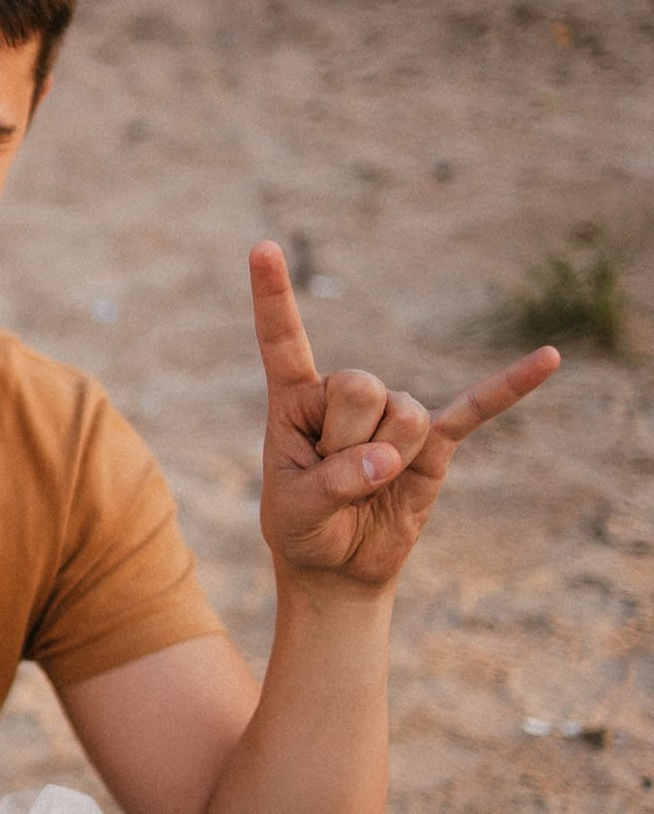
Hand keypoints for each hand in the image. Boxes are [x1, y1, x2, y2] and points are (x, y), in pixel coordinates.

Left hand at [249, 243, 558, 590]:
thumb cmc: (304, 531)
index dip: (274, 296)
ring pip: (401, 415)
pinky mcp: (435, 442)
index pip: (284, 340)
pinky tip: (549, 359)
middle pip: (359, 386)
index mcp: (294, 400)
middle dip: (345, 441)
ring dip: (383, 460)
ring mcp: (394, 414)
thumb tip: (388, 459)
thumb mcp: (296, 512)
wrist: (339, 567)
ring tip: (366, 485)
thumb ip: (333, 482)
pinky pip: (477, 409)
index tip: (262, 246)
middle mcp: (344, 396)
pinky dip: (510, 387)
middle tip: (334, 478)